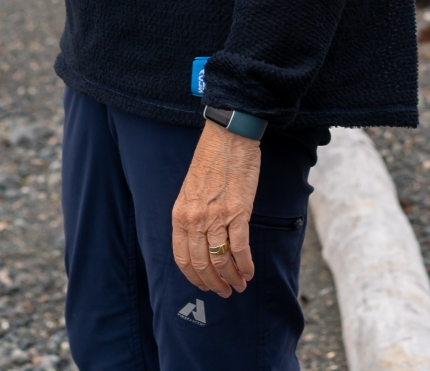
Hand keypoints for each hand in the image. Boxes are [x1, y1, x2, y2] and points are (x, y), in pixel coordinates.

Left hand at [172, 122, 261, 296]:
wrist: (228, 138)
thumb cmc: (211, 161)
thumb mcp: (190, 191)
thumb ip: (192, 217)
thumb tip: (201, 243)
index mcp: (180, 215)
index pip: (182, 258)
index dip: (194, 278)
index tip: (205, 286)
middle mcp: (195, 219)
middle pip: (201, 264)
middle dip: (213, 283)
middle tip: (224, 292)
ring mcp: (216, 217)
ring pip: (220, 260)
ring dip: (231, 278)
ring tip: (240, 285)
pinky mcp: (238, 212)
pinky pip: (239, 248)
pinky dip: (245, 265)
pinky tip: (250, 271)